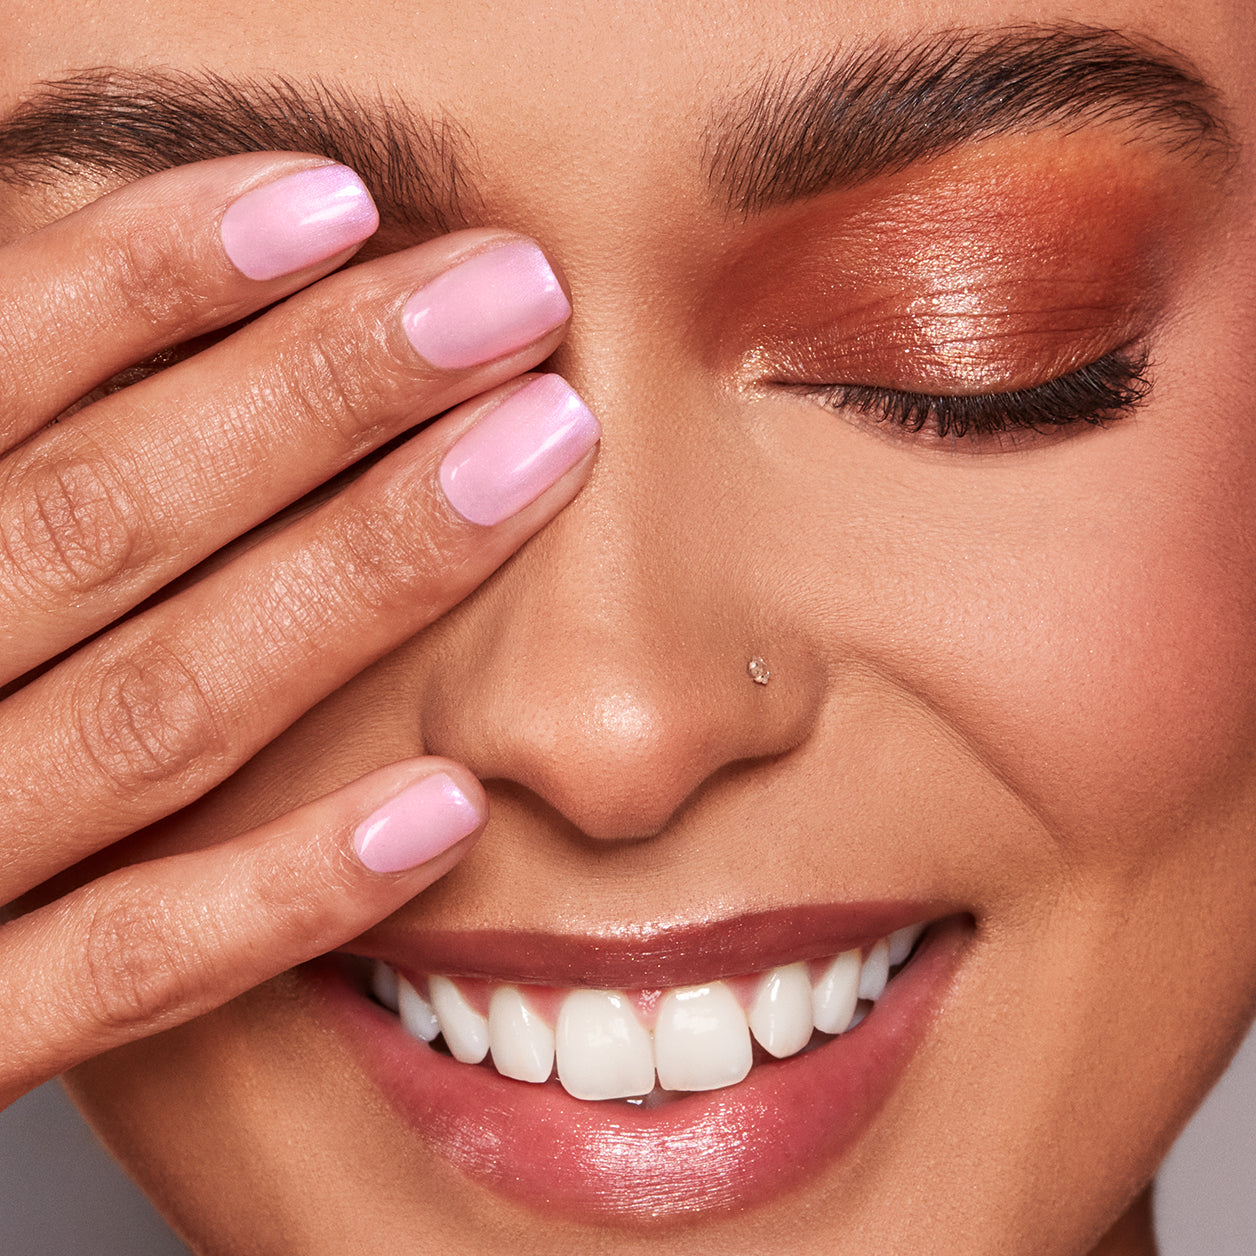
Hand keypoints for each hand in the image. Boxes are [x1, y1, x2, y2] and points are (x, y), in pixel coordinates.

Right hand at [0, 154, 595, 1105]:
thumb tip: (117, 310)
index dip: (152, 276)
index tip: (339, 200)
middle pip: (102, 518)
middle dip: (319, 392)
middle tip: (511, 296)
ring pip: (155, 714)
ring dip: (361, 577)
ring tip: (540, 453)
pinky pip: (131, 965)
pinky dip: (285, 886)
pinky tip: (447, 804)